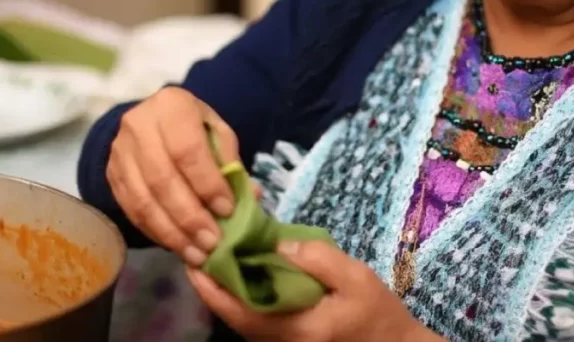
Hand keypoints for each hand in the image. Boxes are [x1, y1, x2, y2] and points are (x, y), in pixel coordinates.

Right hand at [107, 87, 239, 265]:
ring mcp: (119, 152)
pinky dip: (155, 232)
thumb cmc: (194, 128)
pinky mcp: (111, 175)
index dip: (207, 184)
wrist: (154, 121)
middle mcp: (138, 126)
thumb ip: (231, 162)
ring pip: (143, 200)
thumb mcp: (217, 133)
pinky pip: (132, 210)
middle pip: (162, 179)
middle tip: (212, 242)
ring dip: (172, 232)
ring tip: (196, 253)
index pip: (187, 150)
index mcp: (171, 106)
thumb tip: (251, 197)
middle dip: (189, 217)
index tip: (226, 211)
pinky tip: (176, 246)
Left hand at [186, 240, 442, 341]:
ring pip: (239, 315)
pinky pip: (253, 315)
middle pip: (229, 313)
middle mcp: (276, 341)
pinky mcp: (284, 337)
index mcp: (291, 329)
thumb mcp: (357, 279)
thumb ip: (318, 259)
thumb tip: (276, 243)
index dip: (210, 285)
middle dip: (211, 280)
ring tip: (217, 249)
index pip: (237, 310)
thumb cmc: (377, 315)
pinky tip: (243, 266)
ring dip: (224, 285)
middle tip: (201, 242)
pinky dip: (241, 292)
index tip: (196, 254)